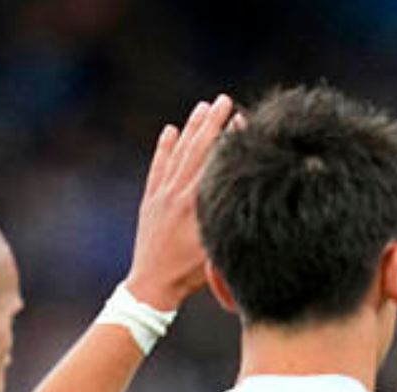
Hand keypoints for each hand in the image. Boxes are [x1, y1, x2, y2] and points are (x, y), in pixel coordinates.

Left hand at [123, 94, 235, 311]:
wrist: (152, 287)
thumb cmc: (190, 275)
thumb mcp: (214, 248)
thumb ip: (225, 220)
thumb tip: (247, 196)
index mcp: (195, 205)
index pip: (214, 161)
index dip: (227, 138)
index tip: (240, 117)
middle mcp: (176, 194)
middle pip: (196, 150)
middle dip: (210, 122)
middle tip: (223, 99)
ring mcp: (161, 196)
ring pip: (177, 154)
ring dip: (190, 129)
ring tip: (201, 107)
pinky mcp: (150, 202)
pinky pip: (157, 169)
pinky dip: (163, 149)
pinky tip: (170, 131)